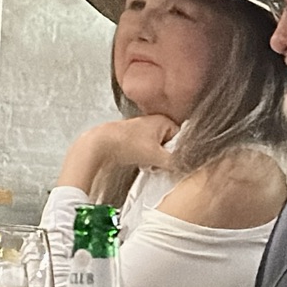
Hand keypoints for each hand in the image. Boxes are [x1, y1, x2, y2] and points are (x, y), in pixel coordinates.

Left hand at [53, 113, 178, 190]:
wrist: (99, 146)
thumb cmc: (126, 144)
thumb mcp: (156, 156)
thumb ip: (175, 162)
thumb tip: (188, 167)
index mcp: (163, 120)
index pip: (182, 138)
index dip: (179, 152)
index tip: (174, 161)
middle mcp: (154, 122)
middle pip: (170, 145)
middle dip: (167, 157)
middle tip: (159, 164)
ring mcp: (142, 131)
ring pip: (158, 150)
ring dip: (156, 160)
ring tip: (149, 164)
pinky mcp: (133, 140)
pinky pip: (147, 152)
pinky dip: (146, 159)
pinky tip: (141, 164)